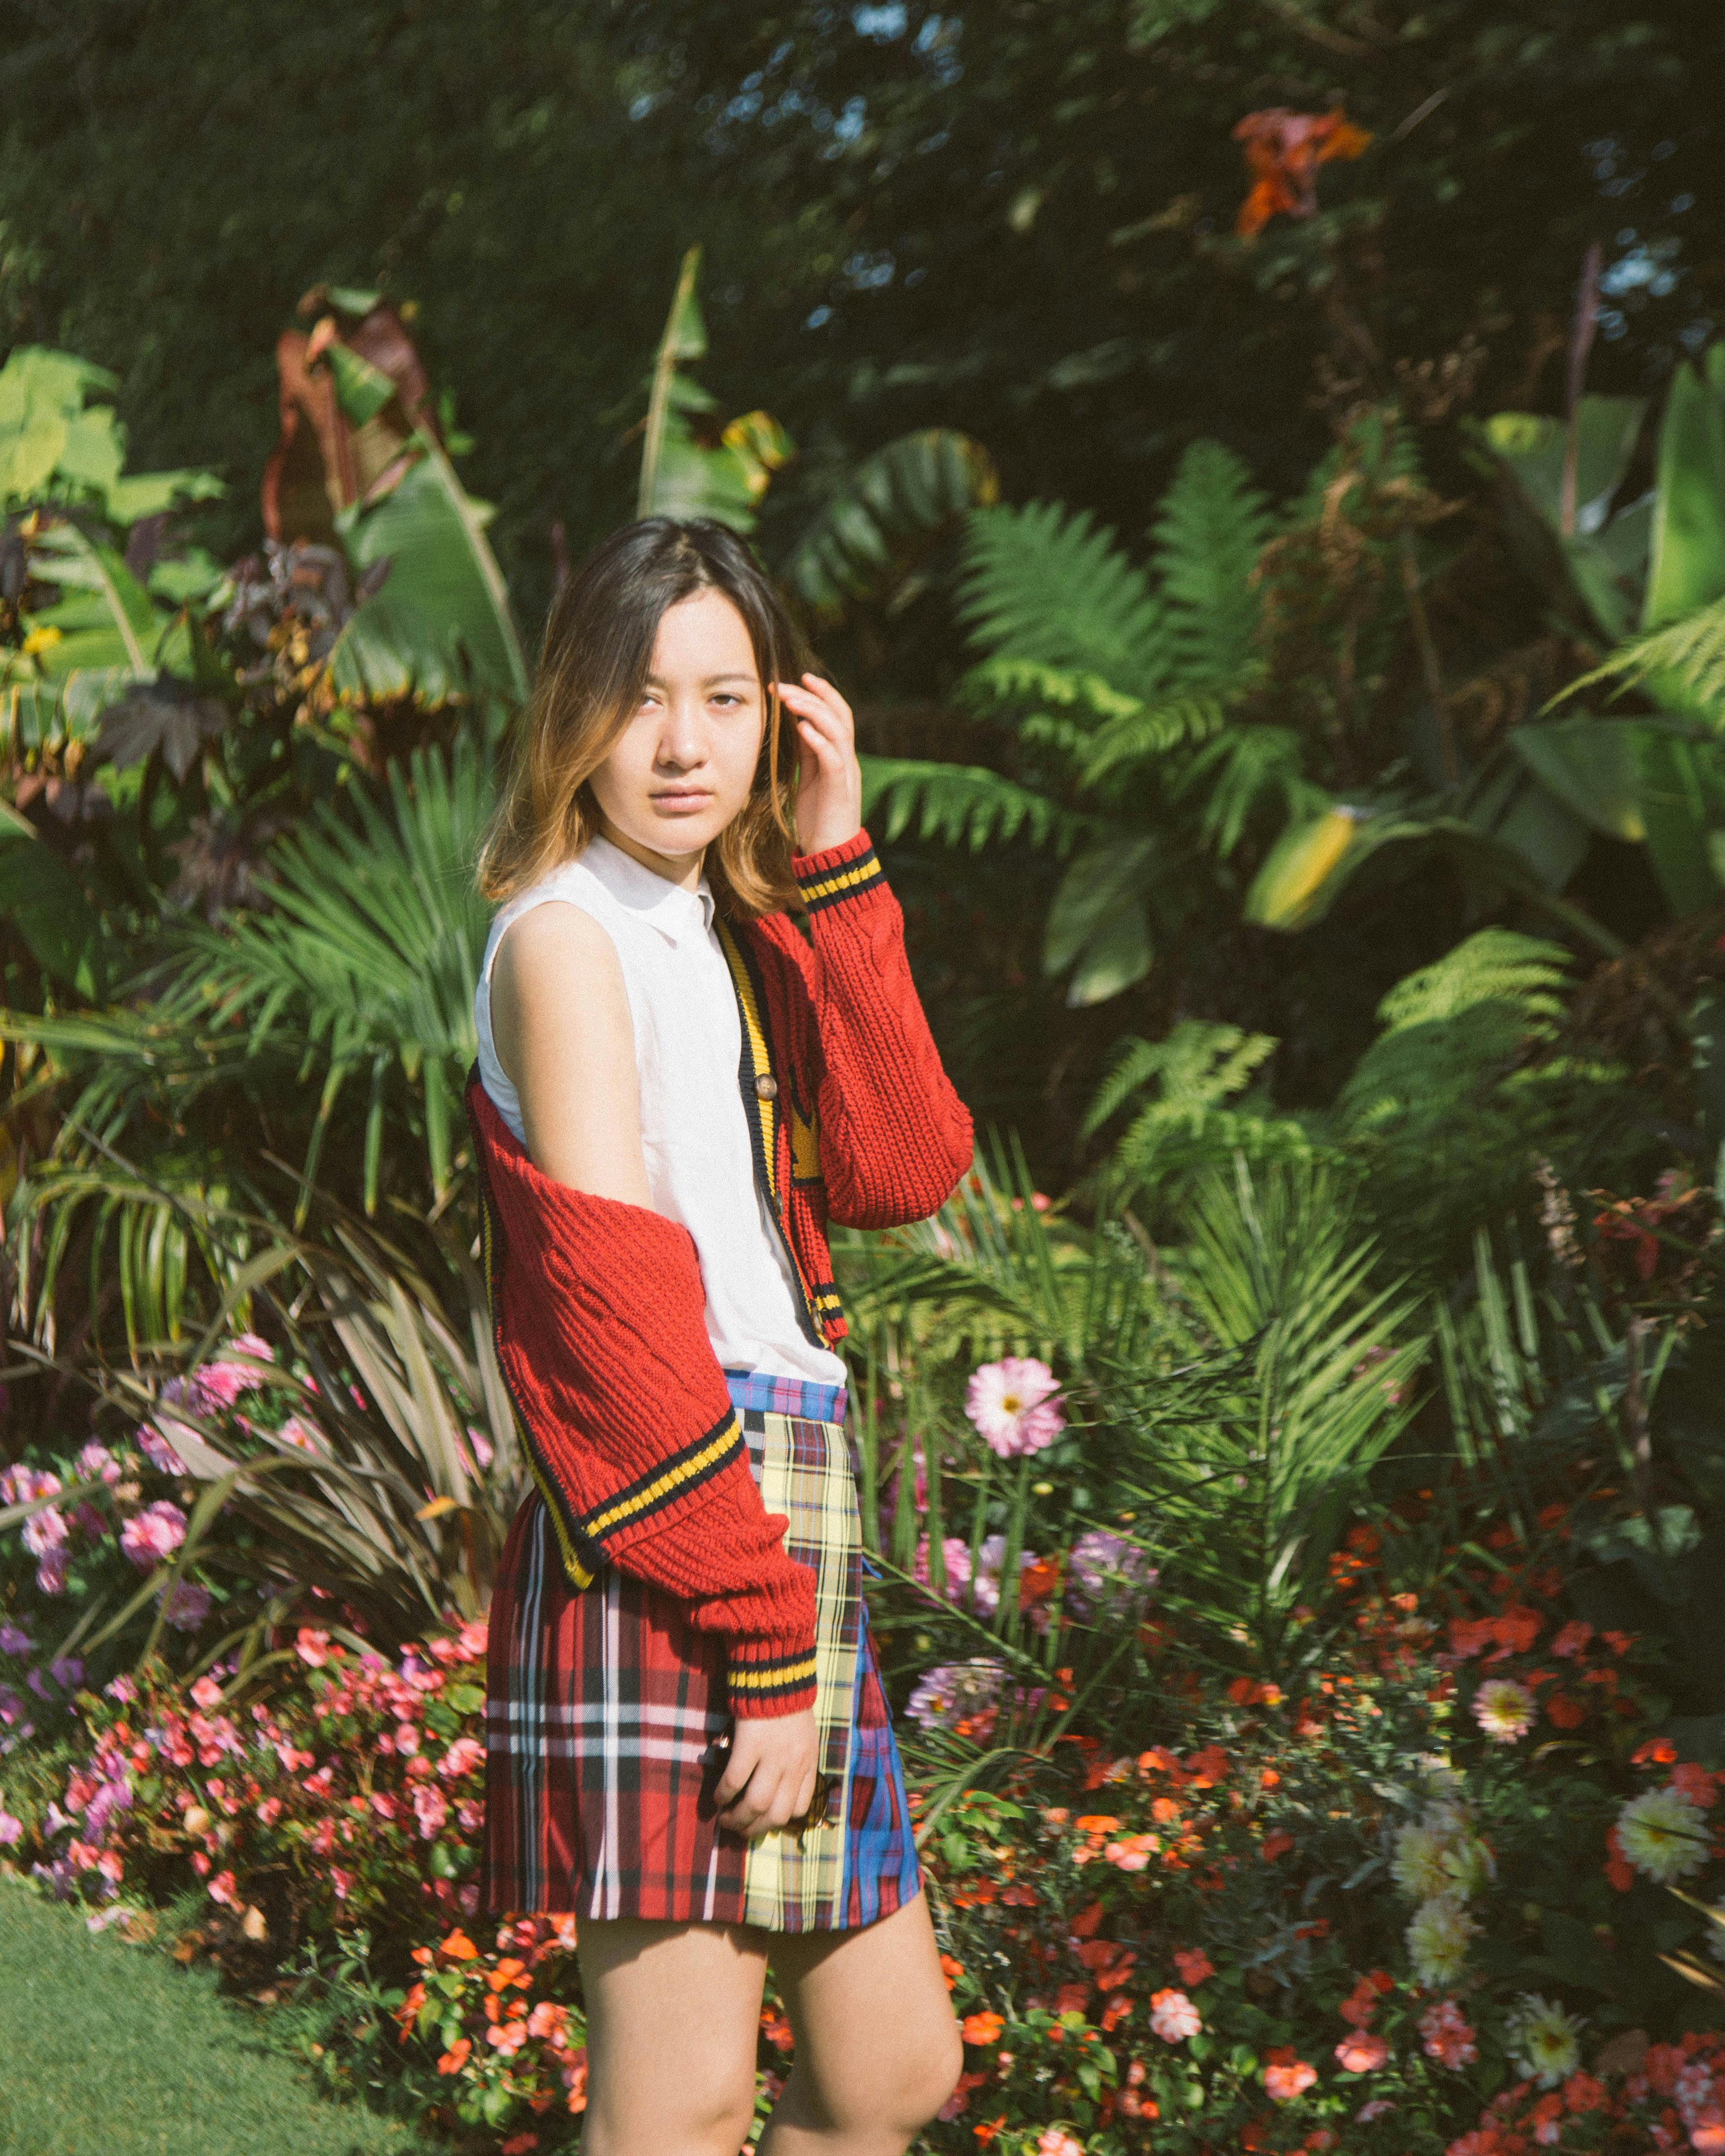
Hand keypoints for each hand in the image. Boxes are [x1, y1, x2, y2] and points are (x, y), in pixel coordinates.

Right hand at [711, 1706, 819, 1838]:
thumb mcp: (805, 1736)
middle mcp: (794, 1765)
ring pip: (756, 1805)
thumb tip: (778, 1787)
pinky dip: (724, 1795)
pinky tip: (717, 1797)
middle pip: (777, 1815)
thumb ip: (796, 1761)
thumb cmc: (788, 1702)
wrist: (778, 1671)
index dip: (781, 1821)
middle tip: (740, 1830)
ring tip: (725, 1820)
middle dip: (756, 1830)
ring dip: (738, 1819)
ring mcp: (773, 1756)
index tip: (764, 1821)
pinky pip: (734, 1782)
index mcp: (808, 1762)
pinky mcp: (750, 1746)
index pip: (801, 1808)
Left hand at [777, 672, 861, 857]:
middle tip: (785, 684)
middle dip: (813, 695)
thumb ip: (808, 755)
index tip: (799, 678)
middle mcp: (847, 761)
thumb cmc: (818, 820)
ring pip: (838, 731)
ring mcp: (847, 774)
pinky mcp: (840, 790)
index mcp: (840, 757)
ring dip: (812, 711)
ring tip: (789, 698)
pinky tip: (802, 727)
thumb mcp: (810, 780)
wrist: (831, 856)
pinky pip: (833, 759)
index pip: (837, 715)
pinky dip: (819, 740)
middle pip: (839, 716)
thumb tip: (797, 727)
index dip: (821, 694)